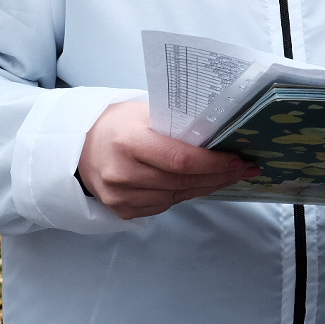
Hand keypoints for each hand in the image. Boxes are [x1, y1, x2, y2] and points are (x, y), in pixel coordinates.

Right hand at [78, 101, 256, 218]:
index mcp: (127, 142)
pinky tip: (202, 185)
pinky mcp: (122, 211)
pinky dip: (186, 195)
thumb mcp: (144, 112)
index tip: (238, 160)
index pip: (179, 160)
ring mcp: (120, 197)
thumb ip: (177, 123)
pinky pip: (164, 205)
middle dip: (219, 176)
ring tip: (229, 176)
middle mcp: (121, 173)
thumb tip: (220, 133)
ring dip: (207, 187)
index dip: (213, 163)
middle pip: (182, 181)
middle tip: (245, 169)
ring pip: (177, 197)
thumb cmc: (118, 123)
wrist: (79, 146)